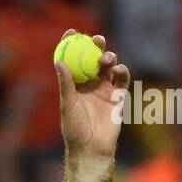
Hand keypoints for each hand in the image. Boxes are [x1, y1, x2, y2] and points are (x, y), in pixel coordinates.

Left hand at [54, 32, 129, 158]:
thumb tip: (58, 61)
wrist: (92, 149)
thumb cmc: (75, 130)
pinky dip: (122, 71)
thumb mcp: (68, 105)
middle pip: (94, 58)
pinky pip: (123, 79)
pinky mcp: (118, 96)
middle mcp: (90, 84)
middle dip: (96, 45)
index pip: (74, 59)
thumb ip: (66, 83)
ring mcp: (105, 89)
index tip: (72, 32)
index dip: (73, 44)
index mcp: (75, 84)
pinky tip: (118, 70)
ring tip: (105, 60)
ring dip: (109, 58)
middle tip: (96, 40)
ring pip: (109, 66)